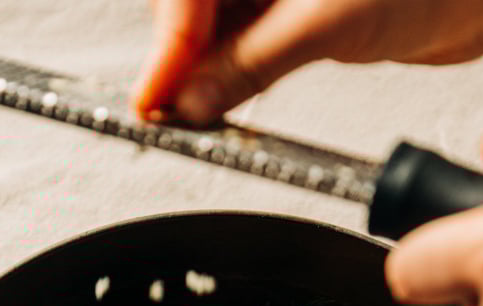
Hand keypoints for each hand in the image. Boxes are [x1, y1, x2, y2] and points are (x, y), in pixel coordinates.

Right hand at [131, 0, 482, 123]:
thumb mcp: (326, 22)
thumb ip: (251, 65)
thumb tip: (194, 102)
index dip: (166, 48)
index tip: (156, 100)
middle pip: (187, 10)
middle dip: (175, 64)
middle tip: (173, 115)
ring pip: (207, 33)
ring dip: (198, 78)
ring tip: (195, 117)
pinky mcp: (284, 14)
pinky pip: (236, 47)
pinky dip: (226, 78)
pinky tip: (222, 100)